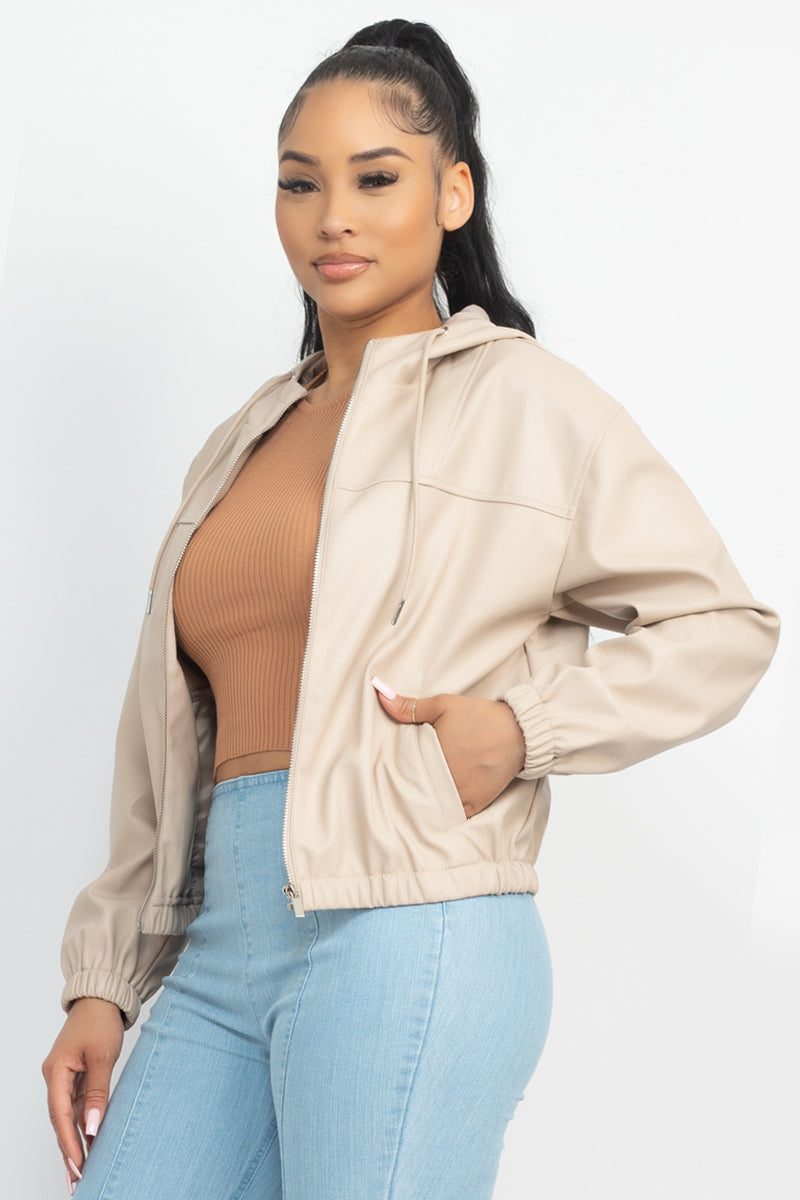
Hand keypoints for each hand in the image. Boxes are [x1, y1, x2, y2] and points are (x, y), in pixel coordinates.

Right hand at [42, 997, 123, 1189]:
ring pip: (68, 1116)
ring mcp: (65, 1078)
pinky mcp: (76, 1077)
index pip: (60, 1115)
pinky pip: (76, 1107)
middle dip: (69, 1150)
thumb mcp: (102, 1056)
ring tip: (83, 1169)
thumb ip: (98, 1092)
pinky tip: (89, 1143)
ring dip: (75, 1141)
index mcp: (56, 1072)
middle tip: (78, 1178)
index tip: (77, 1165)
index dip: (68, 1143)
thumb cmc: (100, 1022)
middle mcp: (56, 1078)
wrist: (102, 999)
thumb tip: (92, 1126)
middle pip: (60, 1121)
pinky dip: (82, 1125)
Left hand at [372, 678, 525, 817]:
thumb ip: (410, 706)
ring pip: (431, 806)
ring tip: (413, 799)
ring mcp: (458, 796)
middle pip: (415, 790)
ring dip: (424, 802)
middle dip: (407, 787)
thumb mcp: (443, 704)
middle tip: (394, 789)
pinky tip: (434, 809)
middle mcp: (443, 780)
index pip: (401, 771)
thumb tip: (380, 694)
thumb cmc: (481, 716)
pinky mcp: (474, 805)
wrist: (519, 732)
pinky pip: (451, 817)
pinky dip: (443, 814)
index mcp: (431, 757)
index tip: (384, 772)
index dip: (393, 771)